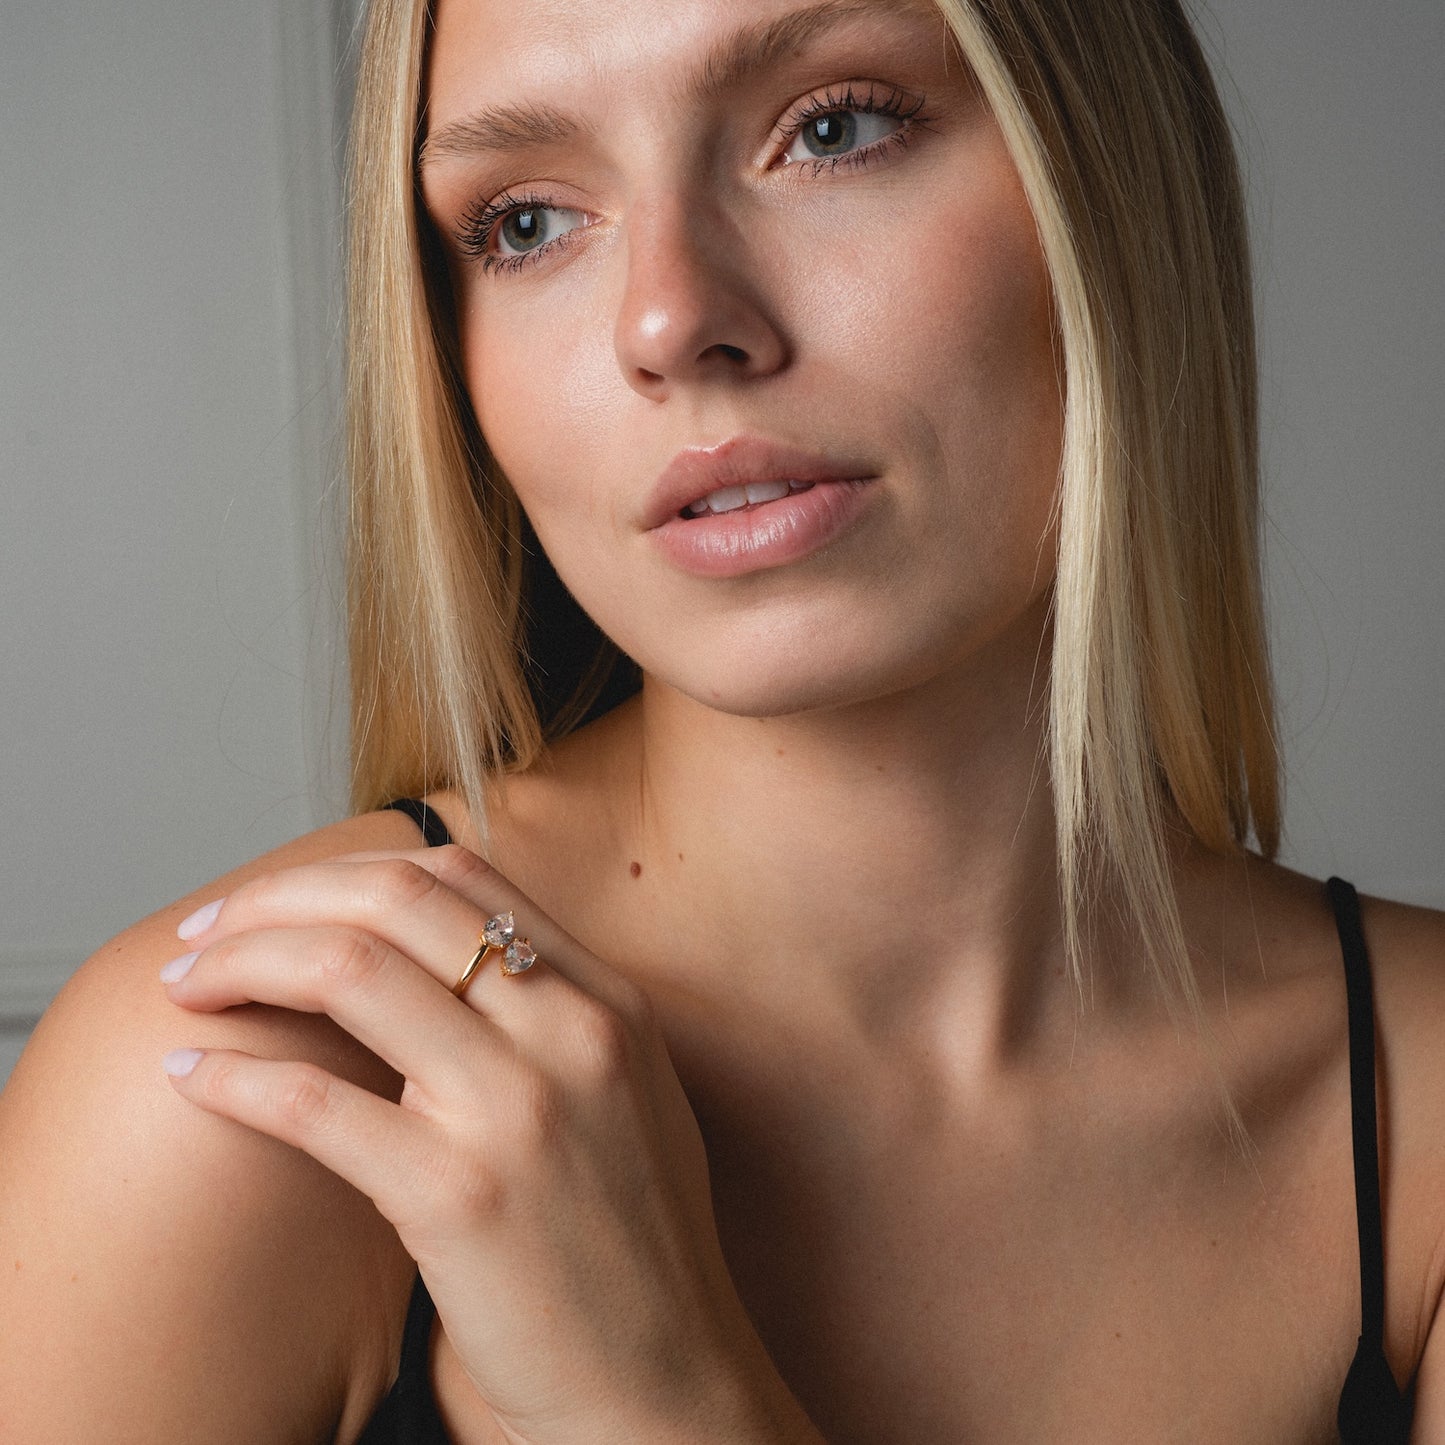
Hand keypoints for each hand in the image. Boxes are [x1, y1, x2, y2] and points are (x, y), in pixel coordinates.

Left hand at [158, 844, 805, 1442]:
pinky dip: (235, 1080)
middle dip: (278, 899)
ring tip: (188, 989)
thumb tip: (429, 973)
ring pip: (350, 970)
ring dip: (242, 964)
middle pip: (395, 900)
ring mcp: (516, 1109)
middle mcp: (570, 1031)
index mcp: (608, 1001)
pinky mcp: (458, 1196)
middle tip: (208, 934)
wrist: (665, 1382)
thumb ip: (549, 1019)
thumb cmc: (633, 1247)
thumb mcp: (624, 1095)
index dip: (348, 872)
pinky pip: (316, 1105)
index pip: (461, 876)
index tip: (285, 900)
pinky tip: (192, 1080)